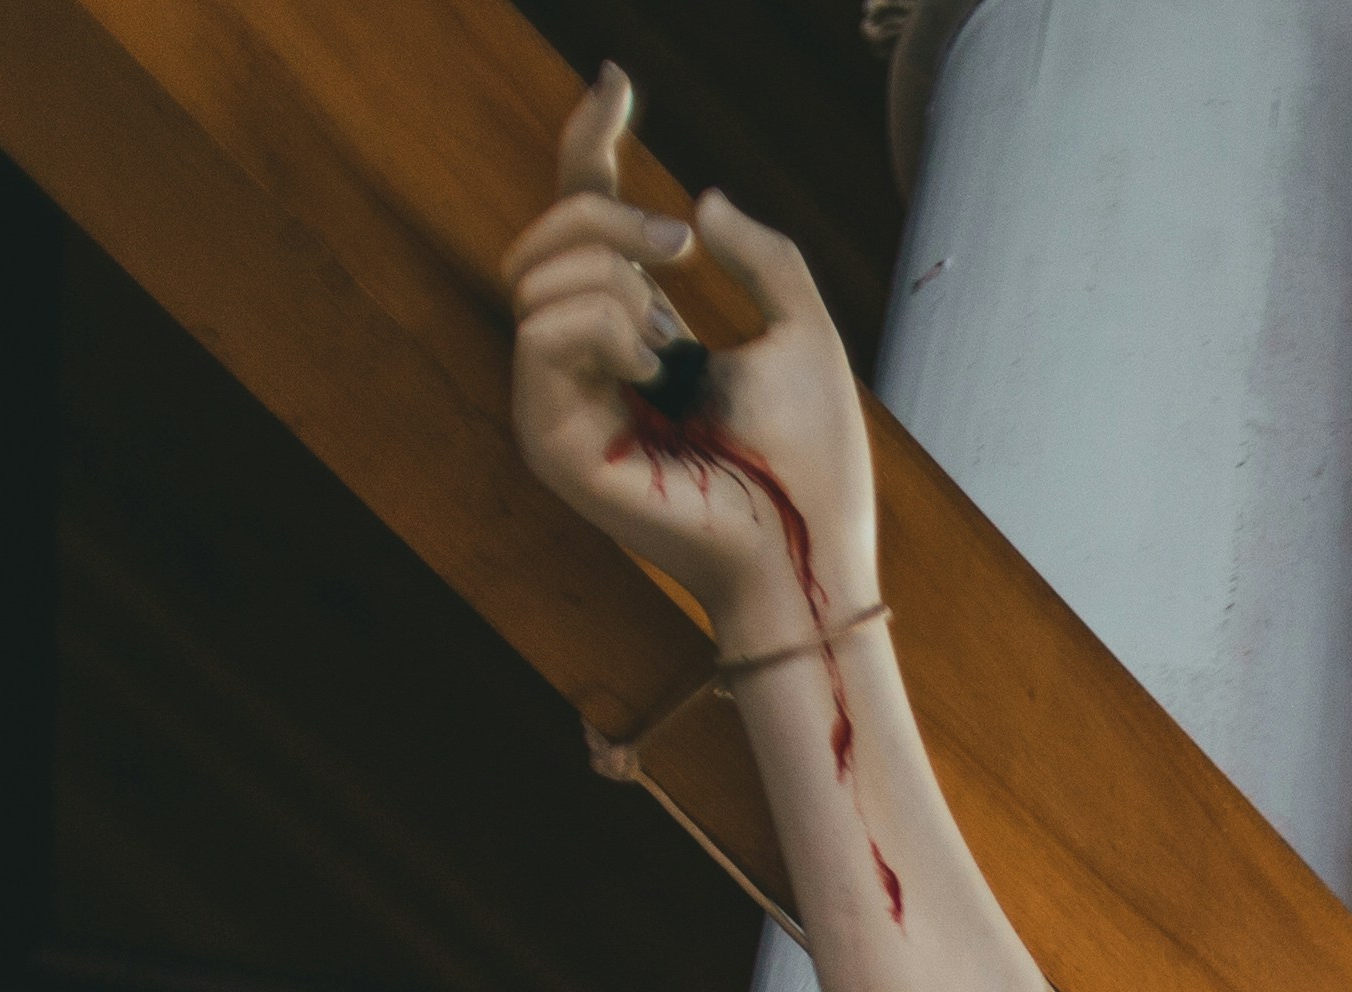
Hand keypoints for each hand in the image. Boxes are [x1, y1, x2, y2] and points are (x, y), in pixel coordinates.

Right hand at [506, 65, 875, 643]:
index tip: (619, 83)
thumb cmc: (813, 462)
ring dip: (615, 280)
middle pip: (550, 235)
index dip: (591, 145)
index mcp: (639, 333)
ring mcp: (558, 401)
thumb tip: (704, 198)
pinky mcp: (549, 436)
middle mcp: (588, 362)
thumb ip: (765, 257)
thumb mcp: (804, 330)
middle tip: (682, 247)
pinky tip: (654, 369)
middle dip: (607, 212)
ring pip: (538, 274)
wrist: (810, 549)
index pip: (587, 223)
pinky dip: (606, 326)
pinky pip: (544, 330)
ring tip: (672, 346)